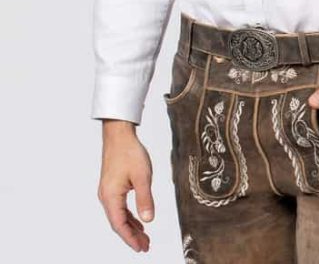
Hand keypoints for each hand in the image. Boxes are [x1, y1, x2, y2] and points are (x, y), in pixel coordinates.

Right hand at [97, 120, 154, 252]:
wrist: (119, 133)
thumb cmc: (129, 152)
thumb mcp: (142, 176)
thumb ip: (145, 199)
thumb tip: (148, 220)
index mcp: (111, 196)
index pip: (119, 225)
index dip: (130, 238)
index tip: (141, 248)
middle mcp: (106, 196)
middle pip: (118, 222)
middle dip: (132, 236)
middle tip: (145, 246)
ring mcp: (108, 191)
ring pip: (119, 215)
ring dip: (131, 226)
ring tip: (144, 237)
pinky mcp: (112, 185)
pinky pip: (120, 206)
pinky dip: (129, 215)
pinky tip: (139, 220)